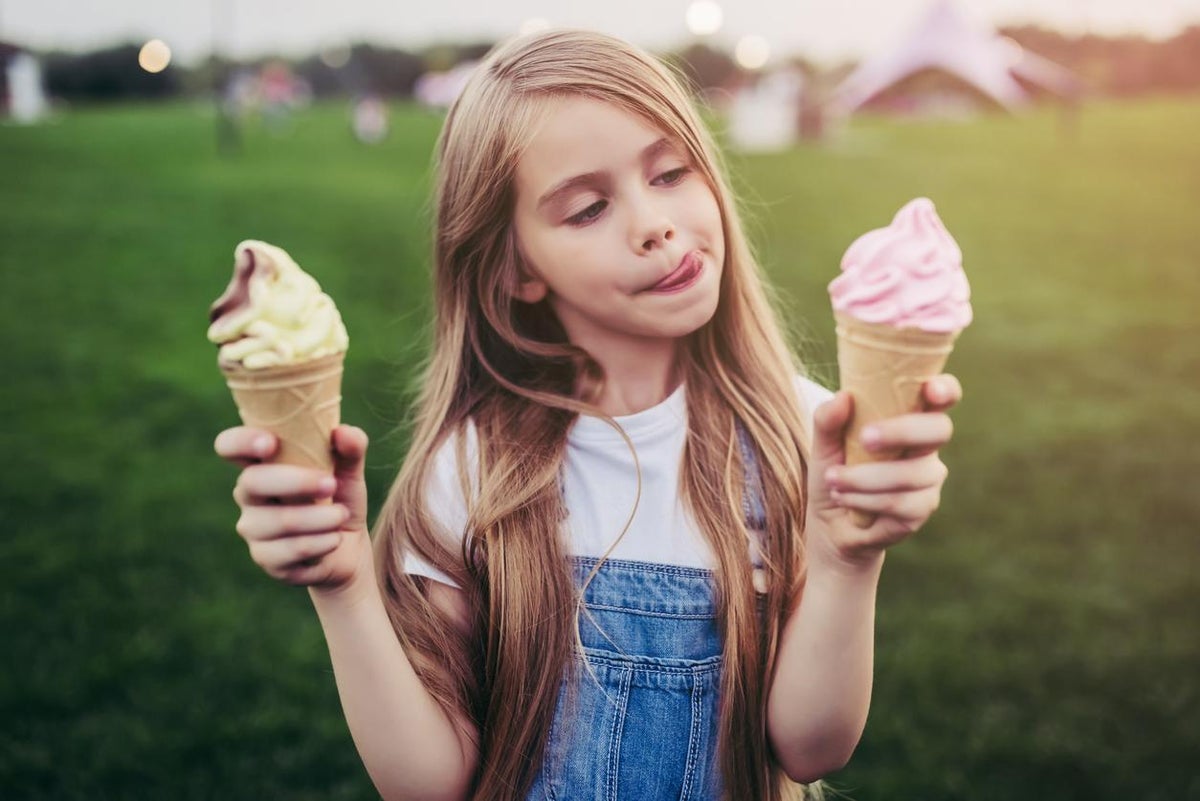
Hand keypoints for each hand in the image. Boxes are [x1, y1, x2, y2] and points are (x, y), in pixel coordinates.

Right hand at [214, 424, 373, 594]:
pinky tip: (335, 539)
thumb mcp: (349, 472)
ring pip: (278, 520)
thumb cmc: (339, 500)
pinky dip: (320, 542)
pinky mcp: (266, 559)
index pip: (230, 446)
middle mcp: (249, 495)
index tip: (270, 443)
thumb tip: (344, 432)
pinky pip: (290, 550)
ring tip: (341, 515)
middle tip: (331, 484)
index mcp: (262, 464)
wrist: (347, 548)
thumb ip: (350, 449)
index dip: (241, 442)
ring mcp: (253, 529)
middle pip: (252, 482)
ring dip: (318, 517)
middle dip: (295, 482)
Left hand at [805, 375, 961, 569]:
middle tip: (865, 438)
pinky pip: (900, 502)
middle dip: (902, 432)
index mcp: (910, 418)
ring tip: (833, 480)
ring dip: (865, 477)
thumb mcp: (823, 444)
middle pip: (939, 430)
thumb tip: (842, 397)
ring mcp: (929, 479)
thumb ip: (828, 419)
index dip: (945, 389)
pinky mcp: (921, 509)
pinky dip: (865, 499)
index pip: (942, 396)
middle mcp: (927, 446)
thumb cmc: (834, 470)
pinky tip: (844, 498)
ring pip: (912, 473)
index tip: (931, 389)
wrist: (829, 521)